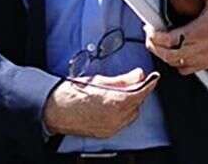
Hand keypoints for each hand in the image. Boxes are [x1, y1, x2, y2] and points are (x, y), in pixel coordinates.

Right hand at [41, 68, 156, 138]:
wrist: (54, 110)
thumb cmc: (73, 93)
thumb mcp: (100, 81)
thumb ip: (123, 79)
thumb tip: (139, 75)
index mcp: (115, 103)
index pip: (141, 93)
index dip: (149, 84)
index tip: (153, 78)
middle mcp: (115, 118)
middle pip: (137, 104)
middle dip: (137, 93)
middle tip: (132, 83)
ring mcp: (110, 127)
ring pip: (130, 115)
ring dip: (130, 104)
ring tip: (118, 93)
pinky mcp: (105, 133)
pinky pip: (121, 123)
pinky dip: (122, 113)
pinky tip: (112, 105)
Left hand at [147, 0, 207, 74]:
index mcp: (198, 32)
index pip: (168, 40)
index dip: (154, 36)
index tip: (150, 29)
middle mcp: (199, 48)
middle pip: (168, 56)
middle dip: (155, 48)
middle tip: (151, 38)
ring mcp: (203, 57)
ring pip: (176, 65)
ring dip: (165, 57)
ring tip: (160, 47)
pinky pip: (188, 70)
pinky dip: (178, 66)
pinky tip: (178, 57)